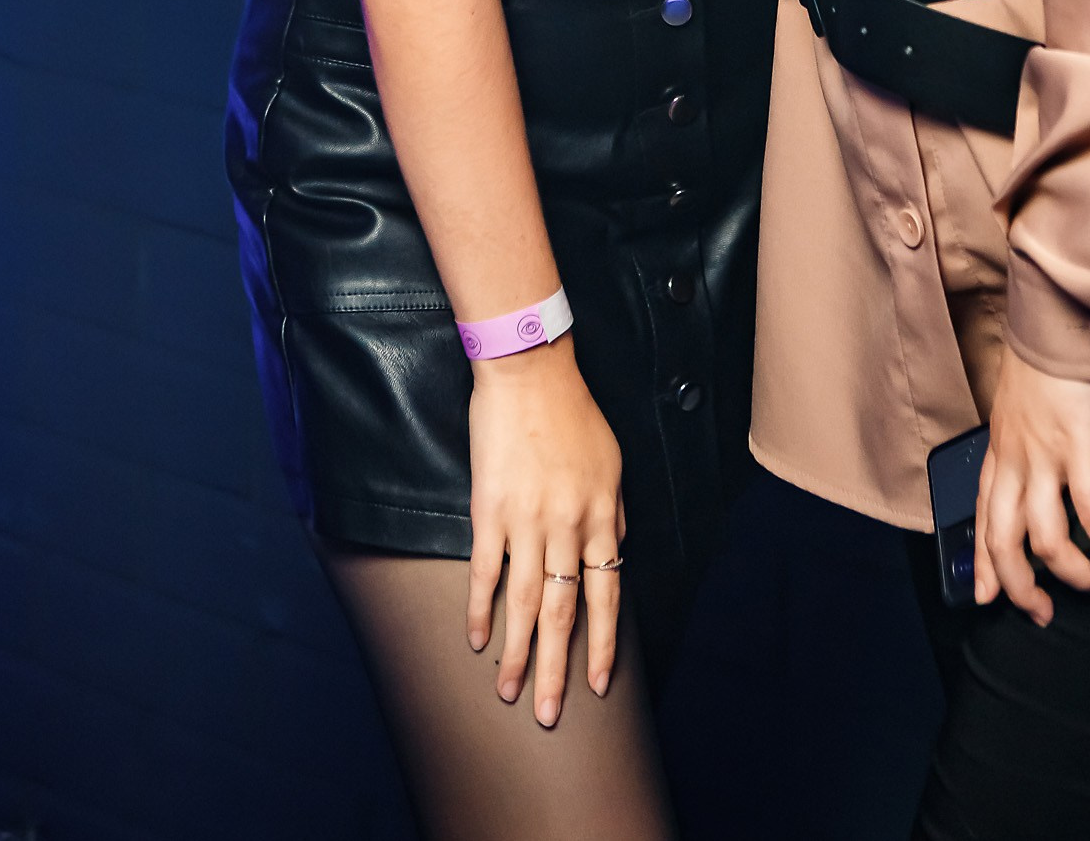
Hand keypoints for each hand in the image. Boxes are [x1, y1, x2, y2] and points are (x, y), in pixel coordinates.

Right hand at [464, 338, 625, 723]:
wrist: (529, 373)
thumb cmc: (573, 414)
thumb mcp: (611, 464)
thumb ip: (612, 514)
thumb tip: (613, 553)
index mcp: (602, 515)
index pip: (606, 595)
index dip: (601, 644)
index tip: (597, 685)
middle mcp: (567, 526)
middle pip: (565, 612)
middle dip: (559, 669)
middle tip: (550, 715)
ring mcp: (526, 521)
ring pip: (525, 603)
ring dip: (518, 654)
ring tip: (510, 693)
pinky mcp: (489, 511)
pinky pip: (484, 572)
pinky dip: (479, 610)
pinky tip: (476, 641)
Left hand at [974, 346, 1089, 620]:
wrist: (1057, 320)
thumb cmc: (1045, 357)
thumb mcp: (1020, 405)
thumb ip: (1029, 438)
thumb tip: (1048, 459)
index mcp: (1000, 452)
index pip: (983, 519)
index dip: (983, 564)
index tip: (986, 596)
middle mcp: (1015, 462)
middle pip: (1005, 543)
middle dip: (1021, 588)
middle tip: (1042, 612)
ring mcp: (1043, 458)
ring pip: (1046, 541)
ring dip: (1076, 574)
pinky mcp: (1077, 449)